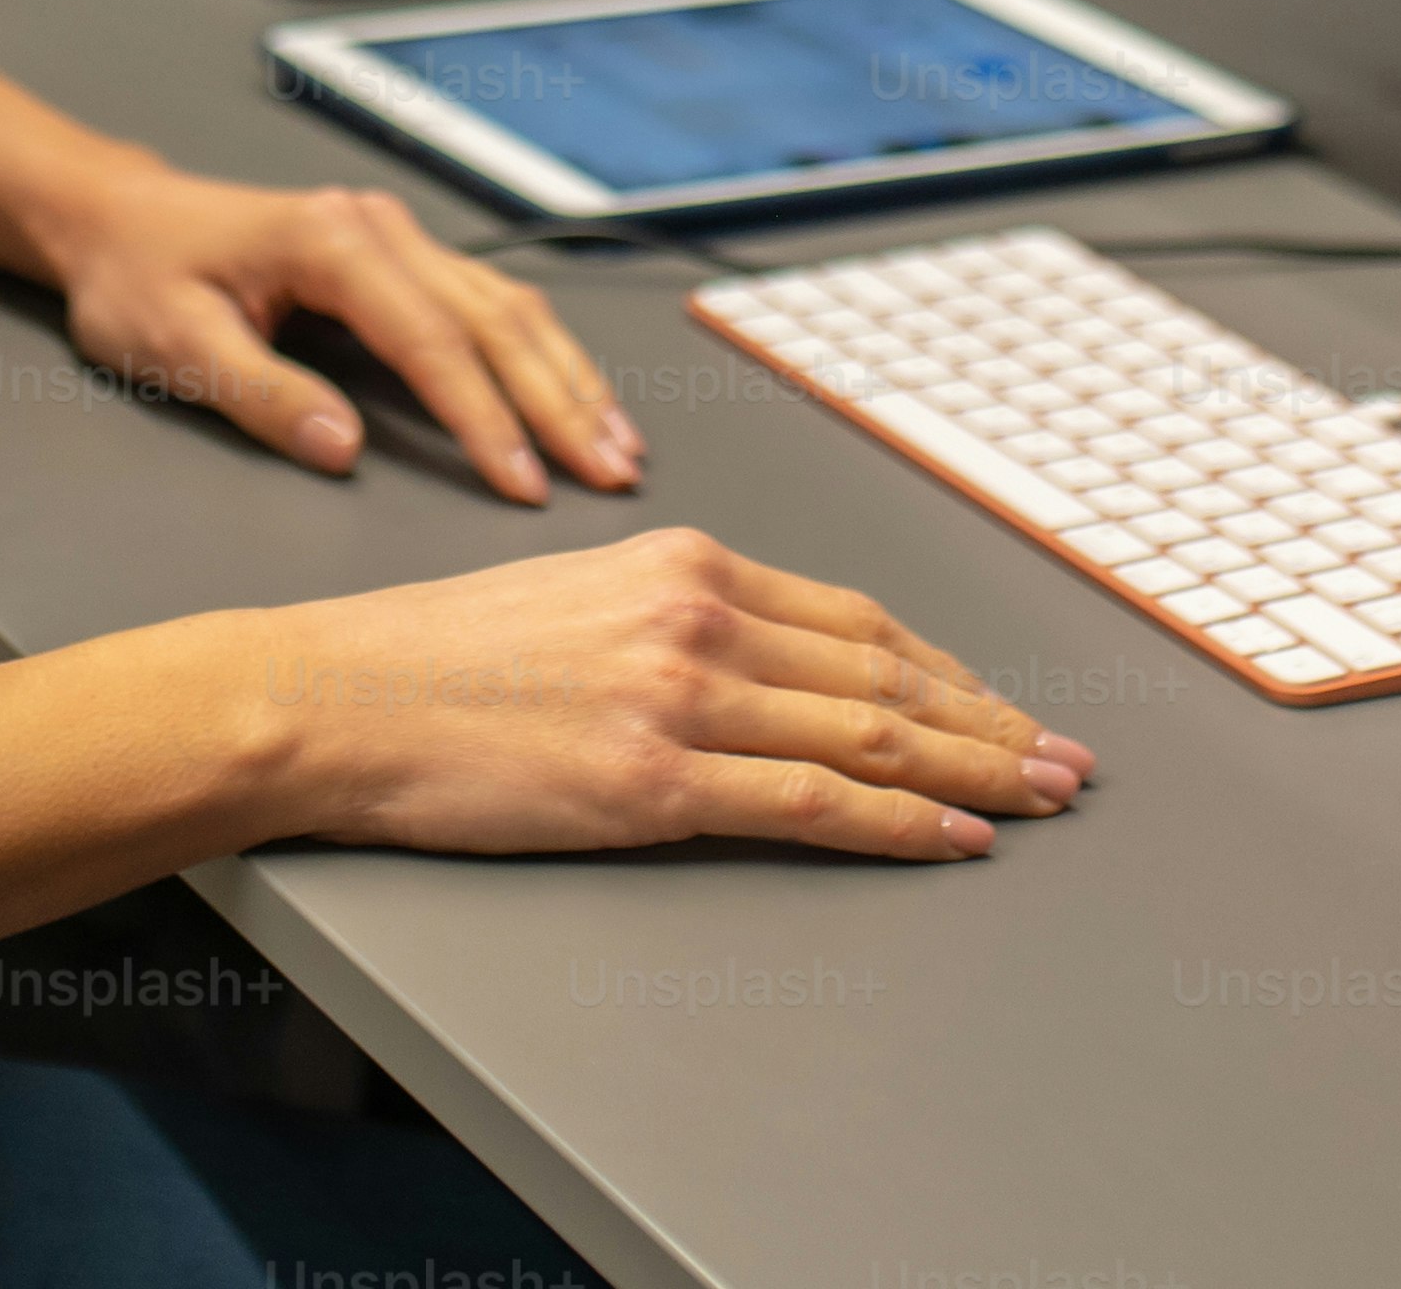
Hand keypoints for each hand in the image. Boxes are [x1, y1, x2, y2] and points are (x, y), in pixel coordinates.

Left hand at [39, 163, 642, 503]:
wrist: (119, 220)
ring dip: (568, 376)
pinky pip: (491, 302)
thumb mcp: (177, 345)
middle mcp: (380, 227)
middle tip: (610, 474)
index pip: (431, 341)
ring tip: (618, 445)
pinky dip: (543, 354)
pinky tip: (576, 396)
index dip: (484, 418)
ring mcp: (396, 234)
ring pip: (509, 305)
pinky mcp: (399, 254)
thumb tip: (343, 448)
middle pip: (495, 318)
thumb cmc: (137, 279)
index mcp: (331, 240)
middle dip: (559, 400)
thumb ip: (263, 395)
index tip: (526, 484)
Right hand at [213, 529, 1092, 860]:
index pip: (857, 621)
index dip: (949, 669)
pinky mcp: (649, 781)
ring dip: (974, 772)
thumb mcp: (579, 595)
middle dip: (991, 722)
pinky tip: (952, 839)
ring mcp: (678, 696)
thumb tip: (761, 669)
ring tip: (1041, 799)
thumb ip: (675, 620)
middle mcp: (698, 613)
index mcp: (685, 560)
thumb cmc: (437, 659)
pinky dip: (898, 823)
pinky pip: (809, 805)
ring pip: (869, 736)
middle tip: (1067, 760)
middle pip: (886, 675)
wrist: (334, 695)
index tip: (1005, 704)